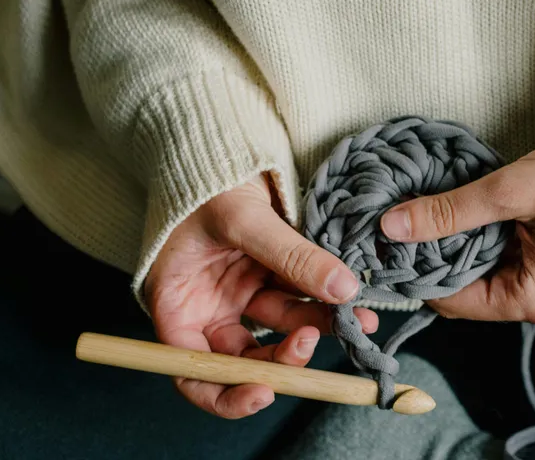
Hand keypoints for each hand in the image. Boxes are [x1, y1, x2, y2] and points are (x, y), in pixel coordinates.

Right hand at [145, 174, 377, 418]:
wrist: (216, 141)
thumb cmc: (204, 178)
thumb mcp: (242, 218)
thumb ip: (291, 256)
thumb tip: (342, 290)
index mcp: (177, 305)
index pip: (191, 371)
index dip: (226, 393)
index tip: (265, 392)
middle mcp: (207, 307)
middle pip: (244, 357)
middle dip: (284, 358)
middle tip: (316, 339)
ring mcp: (240, 292)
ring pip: (282, 326)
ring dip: (318, 325)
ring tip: (357, 318)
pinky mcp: (269, 275)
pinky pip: (299, 296)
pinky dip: (324, 300)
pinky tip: (353, 301)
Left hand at [379, 134, 534, 325]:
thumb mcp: (511, 190)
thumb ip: (449, 212)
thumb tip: (391, 226)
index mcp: (534, 300)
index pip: (452, 301)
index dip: (418, 271)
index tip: (391, 239)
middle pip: (466, 295)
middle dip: (436, 260)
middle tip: (408, 221)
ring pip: (482, 281)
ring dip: (457, 250)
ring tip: (436, 214)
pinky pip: (503, 269)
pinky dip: (481, 246)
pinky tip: (467, 217)